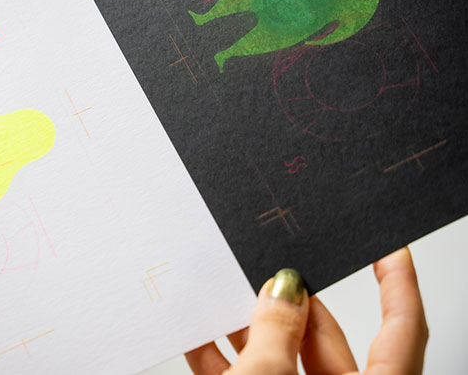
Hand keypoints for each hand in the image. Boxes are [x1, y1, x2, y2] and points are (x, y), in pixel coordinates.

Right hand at [185, 248, 427, 373]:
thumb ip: (274, 330)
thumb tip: (283, 288)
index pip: (402, 329)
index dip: (397, 283)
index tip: (385, 245)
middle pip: (325, 338)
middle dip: (290, 301)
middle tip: (266, 267)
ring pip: (280, 356)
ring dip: (248, 325)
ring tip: (221, 292)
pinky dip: (222, 354)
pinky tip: (197, 330)